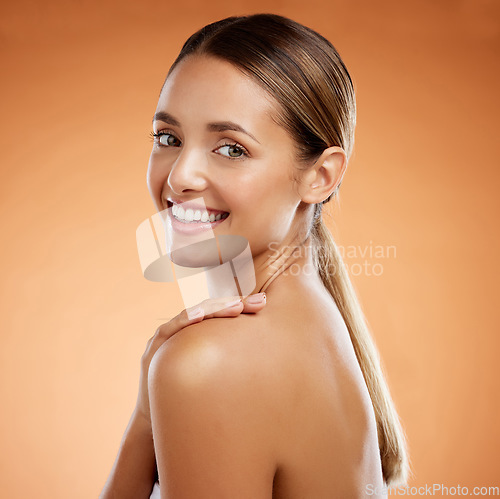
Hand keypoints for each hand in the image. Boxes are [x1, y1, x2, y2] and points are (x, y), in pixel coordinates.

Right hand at [134, 293, 266, 424]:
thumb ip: (234, 364)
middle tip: (259, 302)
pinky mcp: (155, 348)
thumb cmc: (193, 399)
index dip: (242, 305)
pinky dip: (184, 320)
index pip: (223, 313)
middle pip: (212, 310)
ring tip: (237, 306)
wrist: (159, 422)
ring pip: (194, 314)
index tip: (263, 303)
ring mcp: (169, 337)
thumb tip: (270, 363)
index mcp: (201, 335)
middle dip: (236, 303)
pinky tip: (199, 315)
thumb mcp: (218, 378)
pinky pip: (170, 329)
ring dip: (215, 308)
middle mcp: (186, 331)